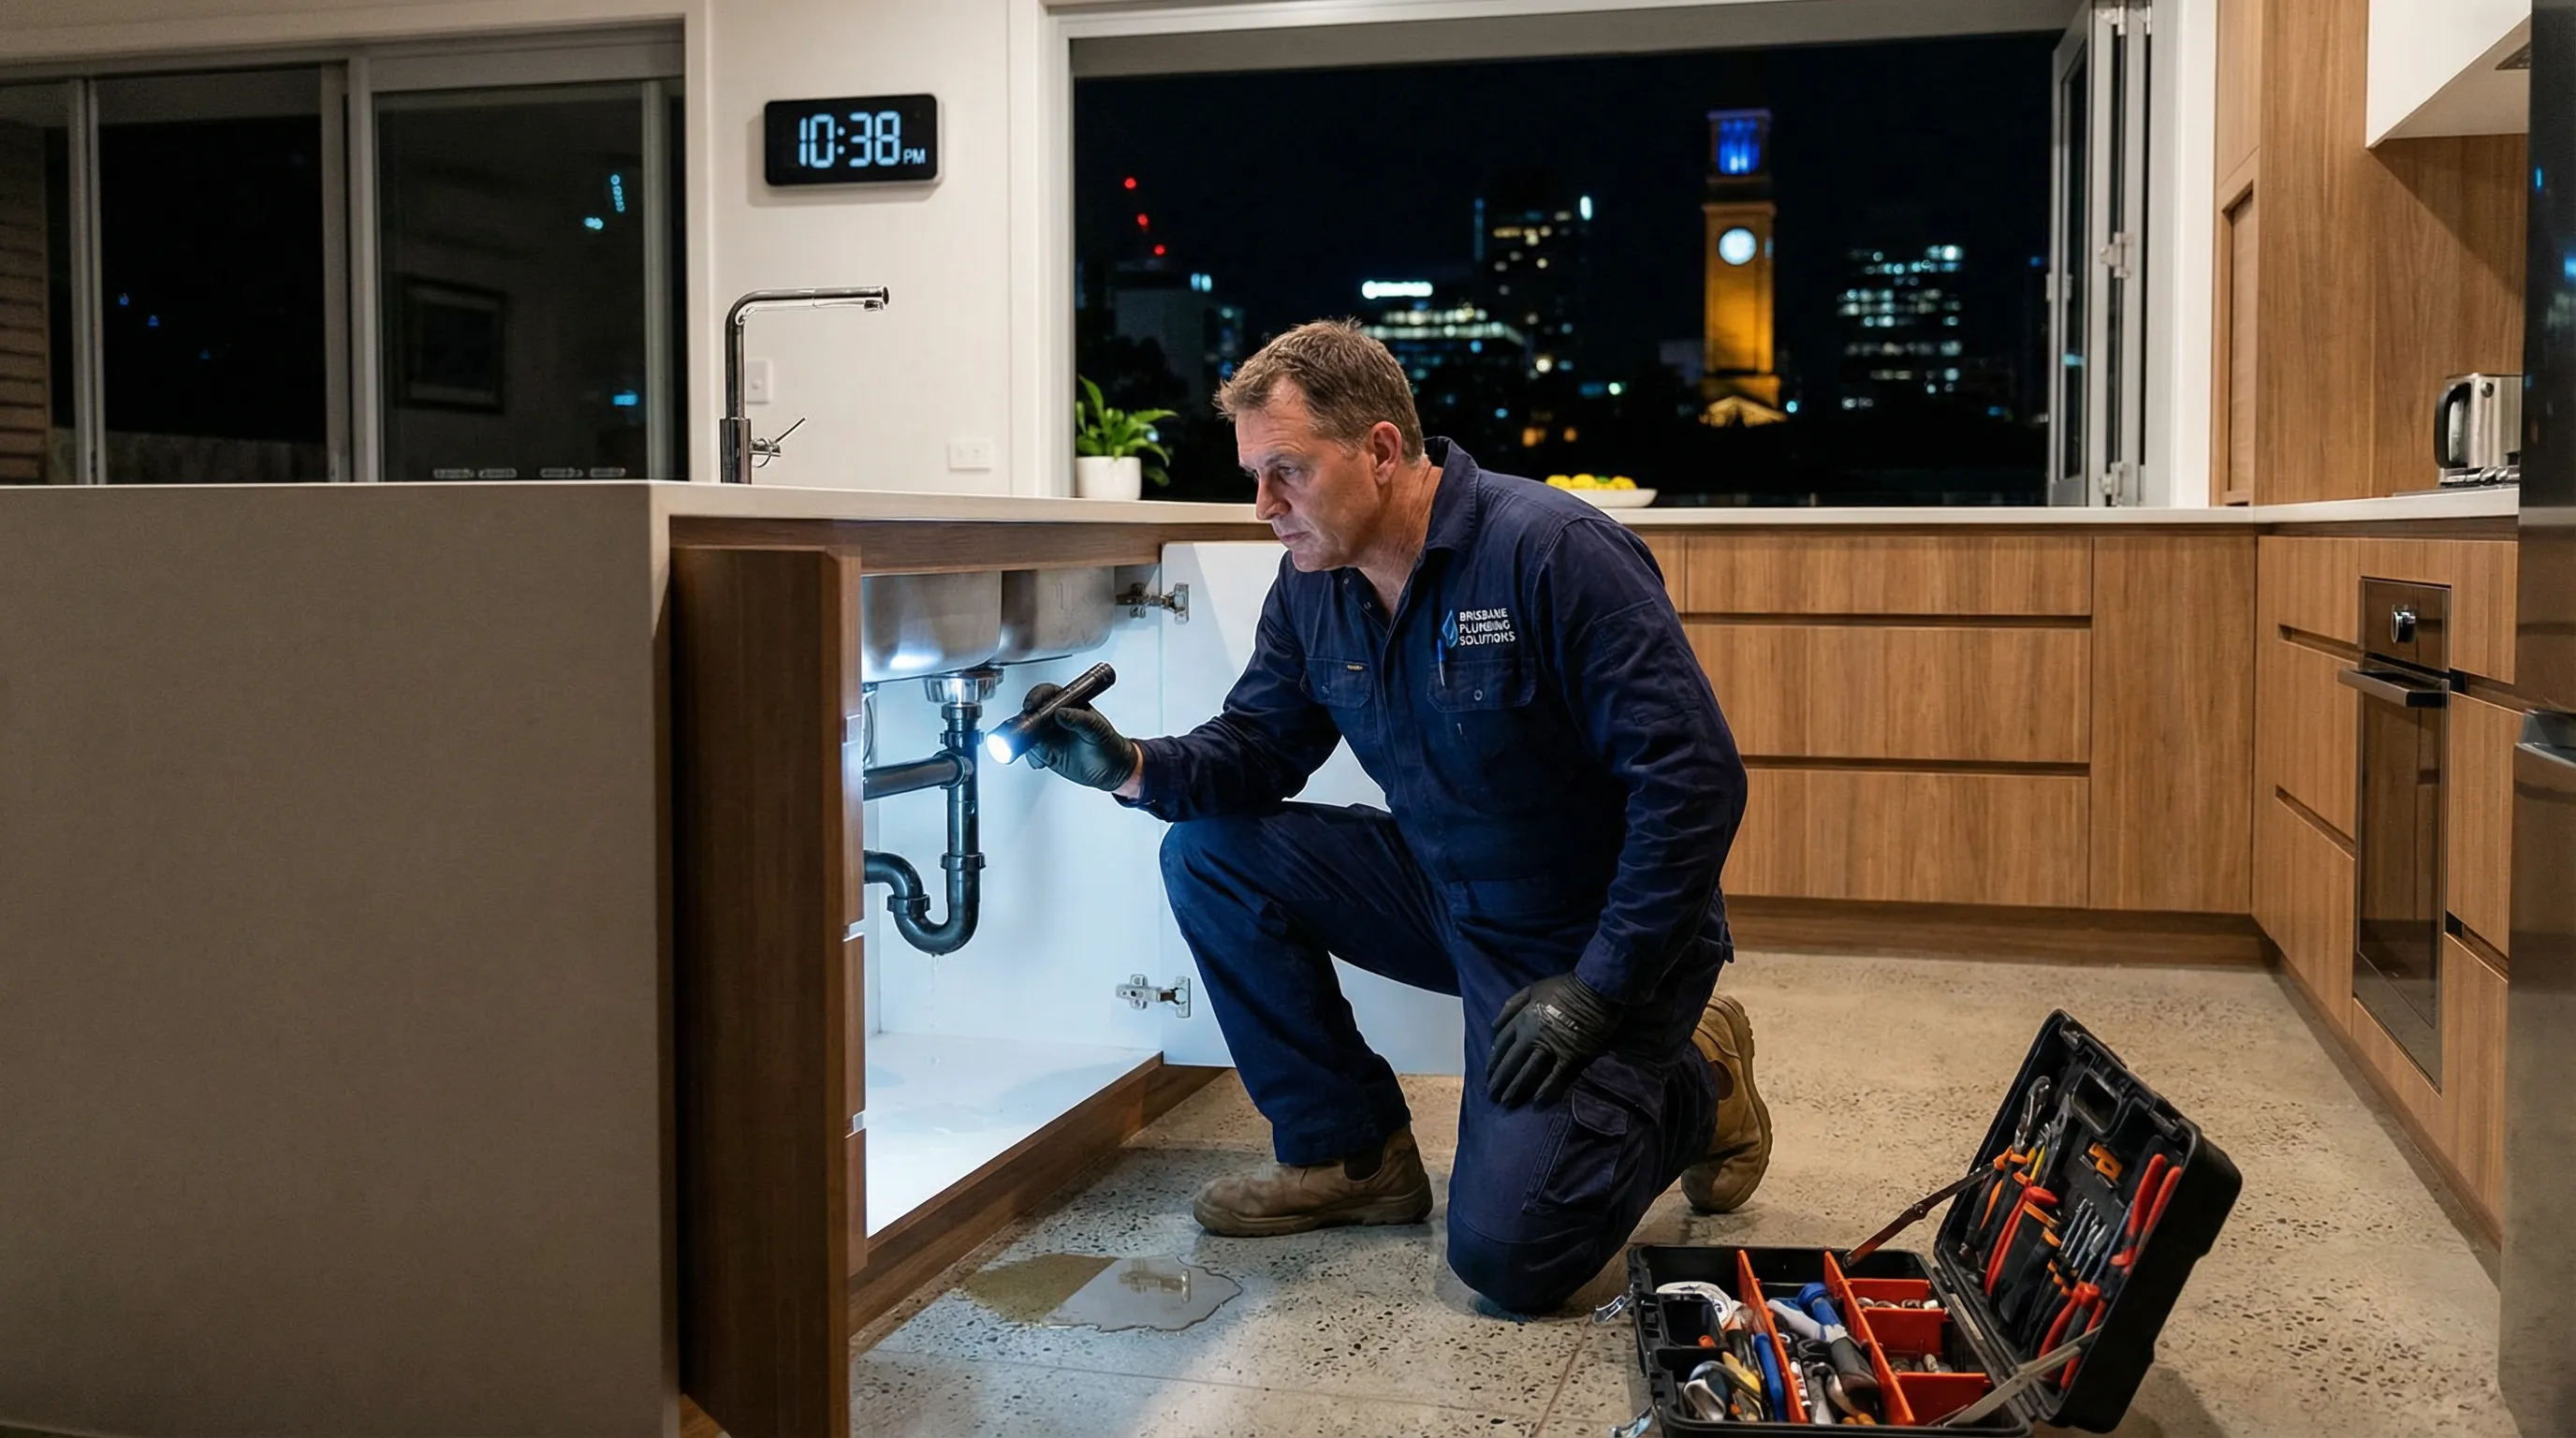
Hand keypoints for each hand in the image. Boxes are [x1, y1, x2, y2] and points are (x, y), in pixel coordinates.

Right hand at [1016, 682, 1141, 791]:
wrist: (1113, 771)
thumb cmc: (1110, 745)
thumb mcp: (1098, 729)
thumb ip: (1080, 719)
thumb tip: (1061, 712)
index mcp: (1069, 705)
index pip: (1048, 694)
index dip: (1036, 697)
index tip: (1031, 705)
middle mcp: (1056, 719)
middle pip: (1032, 713)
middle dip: (1023, 720)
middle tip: (1023, 728)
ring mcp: (1051, 736)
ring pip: (1028, 734)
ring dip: (1024, 740)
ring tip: (1030, 747)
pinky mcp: (1048, 754)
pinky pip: (1033, 752)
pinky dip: (1032, 757)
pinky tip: (1039, 761)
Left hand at [1484, 973, 1621, 1107]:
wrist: (1593, 989)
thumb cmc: (1563, 987)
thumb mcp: (1532, 988)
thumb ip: (1512, 1005)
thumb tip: (1494, 1026)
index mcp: (1522, 1019)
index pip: (1501, 1044)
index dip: (1493, 1060)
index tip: (1488, 1073)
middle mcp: (1531, 1036)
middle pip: (1510, 1062)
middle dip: (1499, 1080)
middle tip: (1491, 1096)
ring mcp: (1551, 1047)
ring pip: (1528, 1072)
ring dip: (1516, 1089)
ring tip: (1506, 1103)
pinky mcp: (1571, 1056)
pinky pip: (1555, 1077)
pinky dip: (1545, 1091)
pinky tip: (1536, 1103)